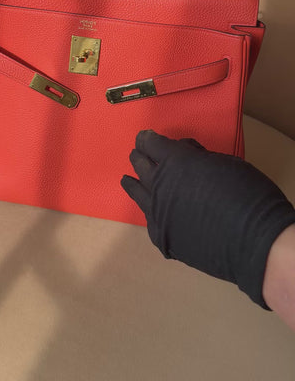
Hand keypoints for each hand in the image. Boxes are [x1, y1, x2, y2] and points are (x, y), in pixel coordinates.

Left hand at [121, 131, 294, 307]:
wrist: (253, 242)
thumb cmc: (248, 195)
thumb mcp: (225, 163)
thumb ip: (199, 158)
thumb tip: (187, 155)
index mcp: (176, 161)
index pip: (151, 144)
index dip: (147, 139)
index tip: (145, 138)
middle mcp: (160, 184)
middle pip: (141, 165)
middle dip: (139, 157)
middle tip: (137, 155)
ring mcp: (157, 212)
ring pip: (138, 192)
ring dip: (134, 183)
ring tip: (127, 179)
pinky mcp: (161, 236)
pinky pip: (149, 218)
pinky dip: (149, 211)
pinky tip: (149, 210)